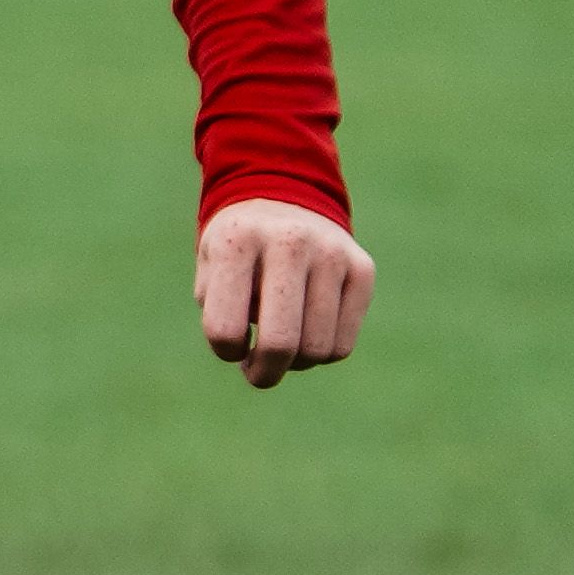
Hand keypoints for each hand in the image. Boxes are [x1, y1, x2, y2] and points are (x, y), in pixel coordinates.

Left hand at [195, 197, 371, 390]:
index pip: (225, 329)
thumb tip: (262, 359)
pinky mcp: (362, 269)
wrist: (285, 200)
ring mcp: (332, 253)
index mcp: (238, 241)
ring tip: (281, 345)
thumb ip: (220, 317)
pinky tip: (307, 332)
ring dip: (294, 364)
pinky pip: (341, 345)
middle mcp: (290, 241)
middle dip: (264, 374)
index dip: (226, 352)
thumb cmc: (239, 253)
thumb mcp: (210, 274)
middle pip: (280, 343)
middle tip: (256, 373)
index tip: (231, 344)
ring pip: (317, 350)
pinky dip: (321, 354)